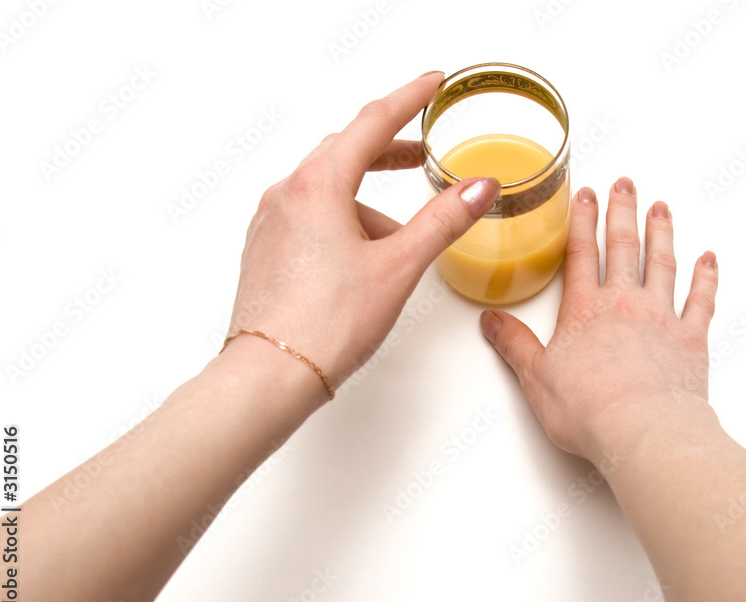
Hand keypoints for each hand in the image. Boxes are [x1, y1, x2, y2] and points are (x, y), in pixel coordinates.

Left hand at [225, 71, 500, 402]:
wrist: (270, 374)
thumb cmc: (327, 322)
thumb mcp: (399, 265)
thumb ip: (443, 220)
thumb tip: (479, 186)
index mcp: (318, 185)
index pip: (373, 122)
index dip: (410, 99)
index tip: (433, 84)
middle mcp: (287, 194)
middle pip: (346, 152)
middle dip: (388, 150)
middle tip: (422, 155)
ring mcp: (270, 223)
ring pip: (328, 191)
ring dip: (368, 203)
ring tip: (400, 244)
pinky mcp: (266, 250)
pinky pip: (310, 218)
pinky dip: (342, 223)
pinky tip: (361, 259)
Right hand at [479, 177, 720, 464]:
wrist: (643, 431)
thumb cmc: (589, 409)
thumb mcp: (536, 378)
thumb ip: (514, 345)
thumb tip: (492, 322)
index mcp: (585, 310)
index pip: (582, 253)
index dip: (584, 221)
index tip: (587, 194)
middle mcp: (625, 304)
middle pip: (624, 247)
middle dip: (623, 212)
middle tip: (627, 183)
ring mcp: (662, 318)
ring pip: (663, 264)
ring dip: (662, 232)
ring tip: (661, 207)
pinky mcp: (691, 340)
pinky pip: (702, 300)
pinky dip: (707, 278)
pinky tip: (709, 259)